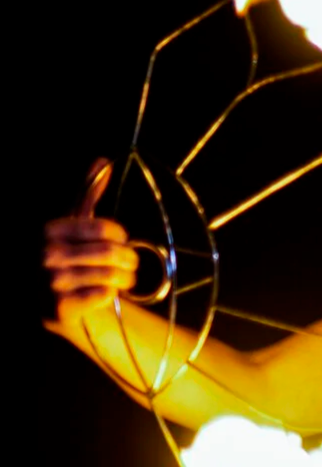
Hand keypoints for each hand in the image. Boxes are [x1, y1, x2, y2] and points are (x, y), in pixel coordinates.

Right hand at [43, 159, 137, 328]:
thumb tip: (102, 158)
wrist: (55, 301)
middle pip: (111, 253)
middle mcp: (45, 255)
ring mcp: (50, 282)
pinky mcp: (59, 308)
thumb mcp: (76, 223)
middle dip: (129, 259)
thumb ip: (87, 194)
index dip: (121, 237)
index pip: (106, 230)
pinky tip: (106, 293)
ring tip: (124, 278)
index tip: (120, 241)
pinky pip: (104, 295)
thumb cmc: (71, 256)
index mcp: (49, 230)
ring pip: (111, 276)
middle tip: (131, 263)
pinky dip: (112, 294)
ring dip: (125, 278)